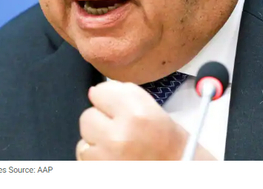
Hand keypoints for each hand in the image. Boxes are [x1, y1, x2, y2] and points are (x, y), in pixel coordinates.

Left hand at [76, 80, 214, 159]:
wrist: (179, 169)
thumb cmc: (169, 143)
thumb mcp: (152, 109)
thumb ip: (124, 96)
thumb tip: (96, 91)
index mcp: (138, 112)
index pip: (100, 91)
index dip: (107, 98)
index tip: (114, 105)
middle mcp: (121, 133)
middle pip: (88, 115)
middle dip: (100, 120)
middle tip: (118, 128)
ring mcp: (108, 156)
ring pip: (83, 138)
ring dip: (96, 140)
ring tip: (117, 145)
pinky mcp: (101, 171)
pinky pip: (84, 157)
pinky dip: (94, 157)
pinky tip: (113, 157)